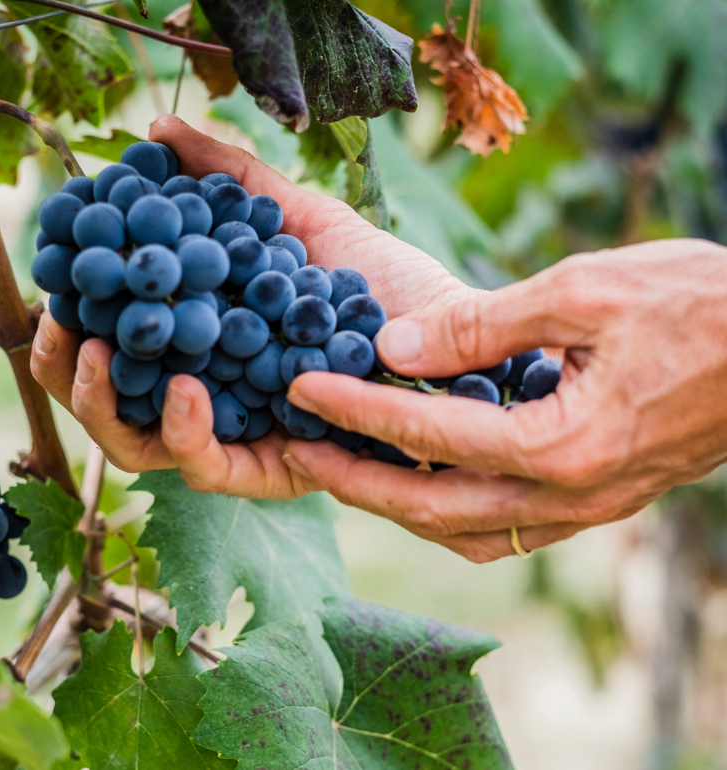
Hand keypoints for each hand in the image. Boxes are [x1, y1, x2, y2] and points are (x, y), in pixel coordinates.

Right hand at [31, 114, 471, 497]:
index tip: (52, 286)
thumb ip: (228, 179)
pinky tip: (185, 387)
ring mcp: (237, 438)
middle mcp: (211, 398)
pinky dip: (185, 431)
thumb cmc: (379, 280)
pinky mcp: (274, 470)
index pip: (115, 347)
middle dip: (67, 374)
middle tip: (56, 327)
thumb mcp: (297, 216)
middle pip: (112, 405)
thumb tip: (155, 131)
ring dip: (102, 405)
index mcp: (203, 346)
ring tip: (93, 352)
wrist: (455, 330)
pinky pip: (209, 469)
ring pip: (140, 447)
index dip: (69, 326)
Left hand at [280, 239, 726, 560]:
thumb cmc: (700, 303)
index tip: (298, 389)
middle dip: (355, 481)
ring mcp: (586, 508)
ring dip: (398, 505)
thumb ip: (482, 325)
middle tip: (295, 453)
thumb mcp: (585, 290)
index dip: (354, 410)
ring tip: (344, 470)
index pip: (427, 434)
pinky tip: (420, 483)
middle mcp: (571, 495)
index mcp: (563, 443)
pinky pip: (505, 527)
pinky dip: (449, 511)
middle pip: (431, 508)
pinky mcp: (597, 500)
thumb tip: (393, 346)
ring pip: (465, 531)